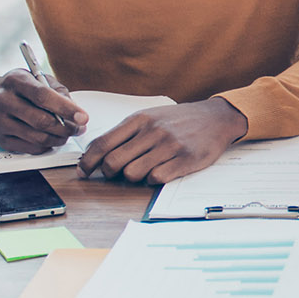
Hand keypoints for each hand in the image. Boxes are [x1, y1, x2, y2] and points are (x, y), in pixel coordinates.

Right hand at [0, 68, 85, 153]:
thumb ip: (57, 90)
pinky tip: (51, 138)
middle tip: (79, 128)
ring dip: (59, 138)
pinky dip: (46, 145)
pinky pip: (31, 148)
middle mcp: (3, 101)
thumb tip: (75, 111)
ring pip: (38, 137)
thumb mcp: (35, 79)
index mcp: (15, 81)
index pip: (43, 96)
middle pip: (41, 120)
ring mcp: (0, 122)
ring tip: (67, 133)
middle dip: (66, 127)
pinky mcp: (0, 140)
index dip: (66, 108)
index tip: (83, 117)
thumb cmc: (17, 89)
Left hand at [82, 98, 249, 182]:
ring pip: (132, 173)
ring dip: (132, 178)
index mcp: (139, 120)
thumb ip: (125, 133)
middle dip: (108, 173)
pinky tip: (159, 172)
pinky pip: (157, 178)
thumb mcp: (149, 117)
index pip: (103, 143)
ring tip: (141, 171)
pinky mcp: (185, 160)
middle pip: (113, 161)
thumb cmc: (178, 120)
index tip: (83, 171)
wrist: (215, 118)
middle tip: (114, 174)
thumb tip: (96, 153)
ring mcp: (169, 146)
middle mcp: (152, 131)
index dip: (88, 161)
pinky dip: (153, 180)